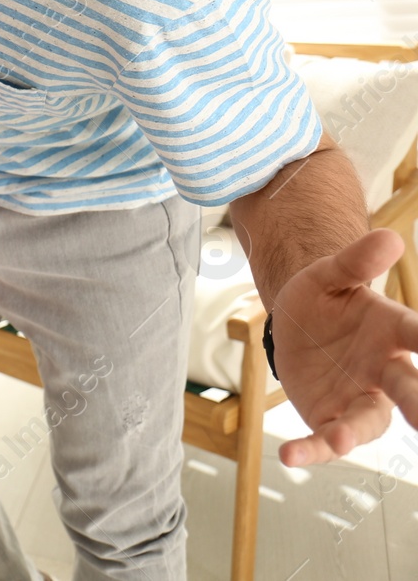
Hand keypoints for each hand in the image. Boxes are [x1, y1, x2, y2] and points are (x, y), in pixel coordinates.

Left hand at [271, 230, 417, 466]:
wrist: (296, 324)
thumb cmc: (324, 299)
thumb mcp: (329, 275)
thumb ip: (355, 261)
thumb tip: (389, 237)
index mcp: (392, 332)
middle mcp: (384, 370)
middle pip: (405, 387)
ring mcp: (359, 398)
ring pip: (367, 421)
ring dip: (355, 432)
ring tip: (341, 440)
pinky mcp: (329, 418)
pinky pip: (322, 438)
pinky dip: (310, 450)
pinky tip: (288, 457)